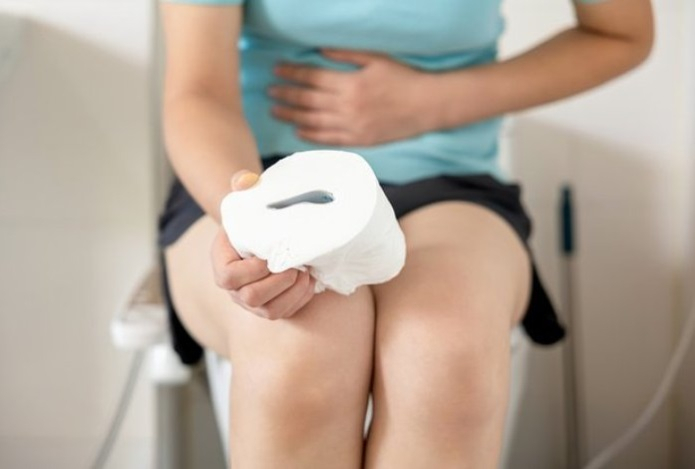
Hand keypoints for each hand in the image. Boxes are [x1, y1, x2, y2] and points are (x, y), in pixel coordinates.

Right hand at [210, 170, 316, 319]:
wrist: (264, 234)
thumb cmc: (254, 216)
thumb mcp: (245, 198)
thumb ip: (243, 184)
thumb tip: (247, 180)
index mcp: (222, 263)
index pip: (229, 277)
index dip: (251, 271)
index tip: (270, 256)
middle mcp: (234, 288)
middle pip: (250, 298)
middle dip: (276, 283)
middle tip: (296, 266)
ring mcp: (252, 302)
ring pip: (269, 311)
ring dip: (291, 293)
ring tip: (307, 273)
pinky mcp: (271, 307)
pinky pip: (285, 313)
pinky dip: (300, 300)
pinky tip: (311, 282)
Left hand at [269, 49, 432, 146]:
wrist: (427, 105)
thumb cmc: (403, 78)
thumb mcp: (376, 58)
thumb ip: (346, 55)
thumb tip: (319, 51)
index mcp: (350, 83)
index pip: (312, 77)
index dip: (292, 72)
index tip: (277, 69)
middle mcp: (347, 106)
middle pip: (307, 100)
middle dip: (286, 95)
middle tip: (270, 91)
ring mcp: (352, 126)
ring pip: (313, 122)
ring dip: (291, 116)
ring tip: (275, 111)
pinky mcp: (359, 140)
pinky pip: (329, 139)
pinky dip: (311, 136)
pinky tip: (298, 131)